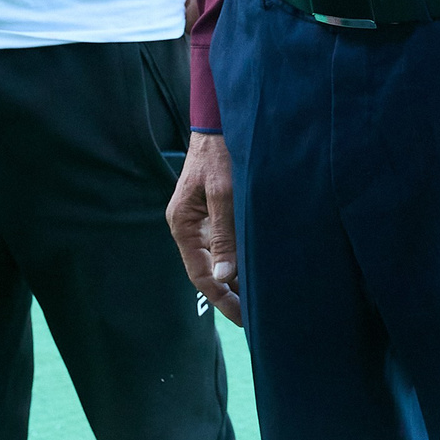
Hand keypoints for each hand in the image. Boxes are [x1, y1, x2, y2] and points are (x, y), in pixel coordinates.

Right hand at [165, 132, 240, 323]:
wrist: (219, 123)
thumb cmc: (220, 154)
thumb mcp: (224, 194)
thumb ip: (224, 235)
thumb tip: (223, 276)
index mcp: (183, 224)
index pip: (199, 273)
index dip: (220, 297)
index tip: (242, 316)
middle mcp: (188, 226)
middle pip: (206, 270)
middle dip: (228, 294)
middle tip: (253, 315)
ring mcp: (200, 221)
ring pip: (216, 260)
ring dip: (233, 279)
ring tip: (257, 299)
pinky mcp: (213, 213)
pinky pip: (223, 245)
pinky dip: (237, 260)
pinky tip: (253, 270)